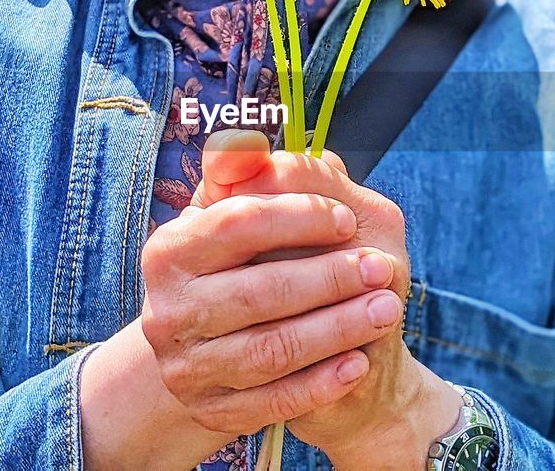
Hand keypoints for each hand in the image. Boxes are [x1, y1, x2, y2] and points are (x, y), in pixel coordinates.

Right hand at [193, 130, 464, 469]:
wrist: (229, 354)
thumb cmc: (250, 268)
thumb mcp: (255, 219)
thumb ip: (265, 179)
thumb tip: (251, 144)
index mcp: (171, 249)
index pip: (236, 223)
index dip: (298, 218)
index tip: (347, 220)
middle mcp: (168, 310)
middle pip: (256, 292)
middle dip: (329, 279)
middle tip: (384, 269)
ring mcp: (185, 367)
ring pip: (269, 350)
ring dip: (337, 329)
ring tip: (386, 310)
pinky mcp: (212, 410)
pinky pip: (273, 401)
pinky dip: (321, 382)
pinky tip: (359, 362)